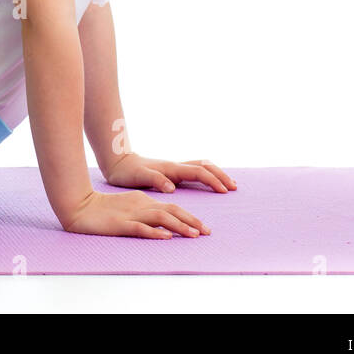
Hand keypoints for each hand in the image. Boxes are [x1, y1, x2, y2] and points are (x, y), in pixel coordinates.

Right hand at [60, 189, 208, 239]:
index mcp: (142, 200)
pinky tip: (165, 237)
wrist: (78, 206)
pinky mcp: (120, 224)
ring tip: (194, 235)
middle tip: (207, 232)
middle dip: (191, 221)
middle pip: (171, 210)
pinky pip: (140, 228)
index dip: (189, 217)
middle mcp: (140, 205)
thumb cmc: (103, 209)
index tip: (203, 228)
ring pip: (160, 218)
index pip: (171, 207)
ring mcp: (130, 214)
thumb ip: (145, 212)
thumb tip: (164, 226)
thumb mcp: (128, 207)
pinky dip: (154, 232)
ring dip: (179, 226)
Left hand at [103, 152, 236, 193]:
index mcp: (171, 169)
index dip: (213, 181)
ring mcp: (175, 167)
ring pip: (201, 165)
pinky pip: (195, 170)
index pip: (198, 172)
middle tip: (234, 187)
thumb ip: (155, 180)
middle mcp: (176, 166)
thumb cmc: (128, 172)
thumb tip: (172, 187)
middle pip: (205, 166)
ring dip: (216, 173)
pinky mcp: (172, 171)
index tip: (225, 190)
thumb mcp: (139, 177)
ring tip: (229, 184)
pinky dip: (208, 174)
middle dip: (221, 175)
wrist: (119, 163)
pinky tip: (211, 182)